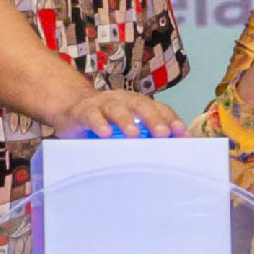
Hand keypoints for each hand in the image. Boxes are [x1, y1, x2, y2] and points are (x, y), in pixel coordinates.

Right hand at [49, 83, 183, 139]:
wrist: (71, 109)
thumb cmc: (106, 123)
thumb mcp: (127, 129)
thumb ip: (146, 137)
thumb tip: (173, 153)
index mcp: (137, 104)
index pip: (158, 108)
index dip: (171, 119)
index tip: (181, 133)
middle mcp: (123, 101)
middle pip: (141, 106)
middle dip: (153, 119)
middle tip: (163, 134)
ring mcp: (103, 104)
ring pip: (116, 109)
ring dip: (125, 120)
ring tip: (133, 135)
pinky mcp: (83, 112)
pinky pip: (92, 116)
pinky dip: (98, 124)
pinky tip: (104, 134)